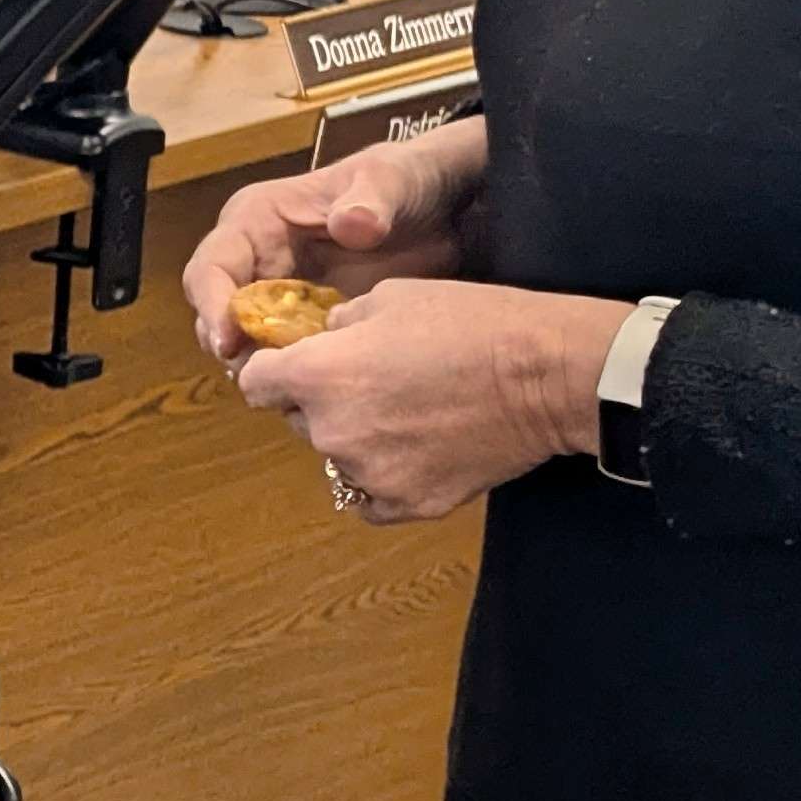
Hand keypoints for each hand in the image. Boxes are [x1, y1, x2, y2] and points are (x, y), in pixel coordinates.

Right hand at [183, 113, 487, 361]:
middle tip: (261, 376)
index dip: (211, 304)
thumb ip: (371, 200)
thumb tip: (350, 226)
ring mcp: (282, 295)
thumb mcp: (391, 180)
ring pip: (246, 341)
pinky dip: (296, 373)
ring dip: (261, 366)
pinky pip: (288, 355)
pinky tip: (322, 384)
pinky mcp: (308, 323)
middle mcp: (258, 259)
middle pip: (218, 313)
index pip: (211, 266)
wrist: (447, 207)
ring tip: (291, 387)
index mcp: (258, 219)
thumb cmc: (407, 181)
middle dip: (232, 346)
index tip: (229, 338)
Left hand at [233, 277, 620, 523]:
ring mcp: (369, 474)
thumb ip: (339, 324)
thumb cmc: (473, 324)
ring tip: (407, 413)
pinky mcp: (406, 504)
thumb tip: (321, 339)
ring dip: (355, 439)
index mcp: (318, 375)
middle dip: (320, 402)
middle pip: (297, 421)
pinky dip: (383, 477)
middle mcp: (332, 432)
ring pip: (336, 458)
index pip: (254, 384)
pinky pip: (369, 496)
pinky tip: (416, 449)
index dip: (273, 371)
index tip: (293, 366)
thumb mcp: (392, 296)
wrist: (546, 375)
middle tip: (372, 383)